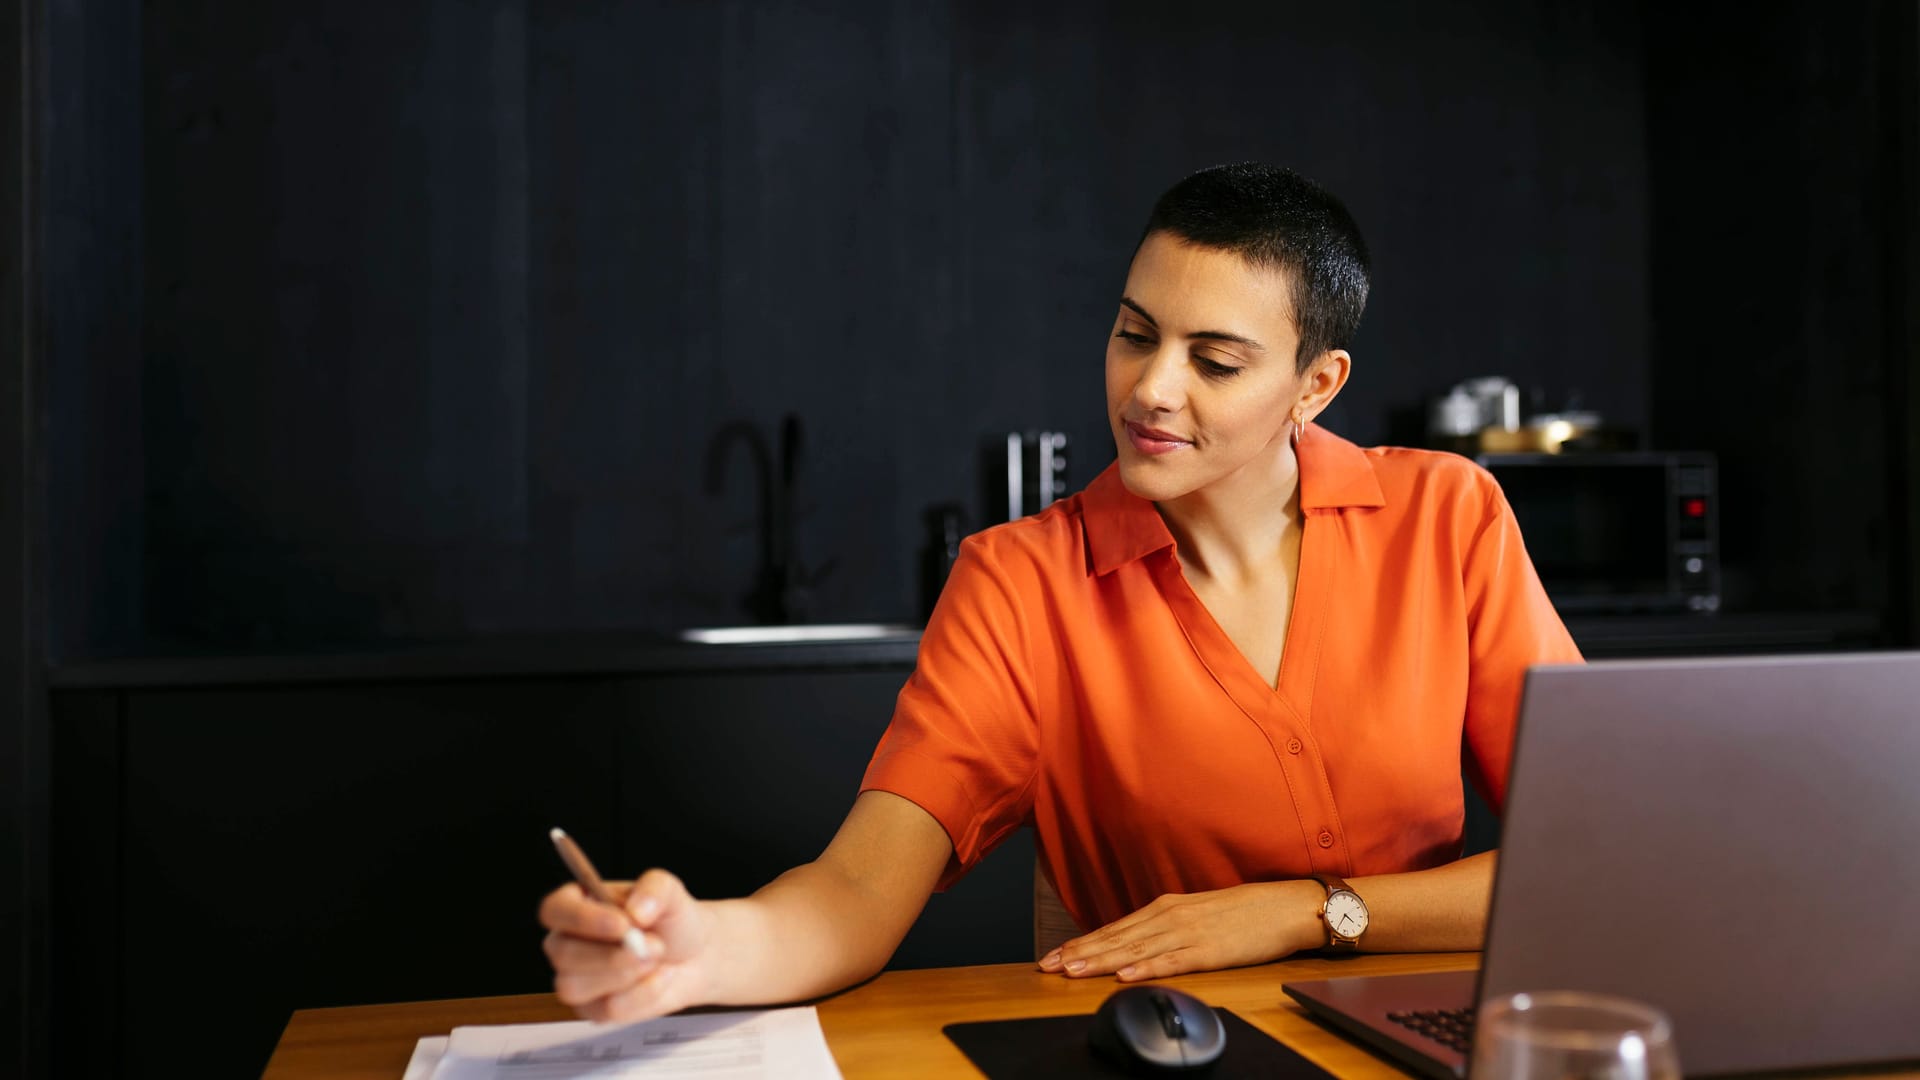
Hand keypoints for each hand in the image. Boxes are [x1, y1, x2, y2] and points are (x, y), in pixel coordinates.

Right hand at [540, 868, 712, 1022]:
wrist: (693, 956)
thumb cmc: (671, 920)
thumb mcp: (670, 892)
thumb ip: (654, 888)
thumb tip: (636, 911)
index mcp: (577, 903)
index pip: (554, 910)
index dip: (582, 919)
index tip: (623, 925)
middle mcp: (568, 941)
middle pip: (562, 953)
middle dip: (612, 955)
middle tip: (655, 946)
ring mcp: (575, 978)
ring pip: (576, 987)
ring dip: (625, 975)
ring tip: (656, 959)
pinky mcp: (593, 1009)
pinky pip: (607, 1010)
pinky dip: (642, 995)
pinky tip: (659, 978)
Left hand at [1037, 880, 1324, 981]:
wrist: (1287, 906)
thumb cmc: (1246, 913)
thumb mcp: (1197, 915)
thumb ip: (1167, 929)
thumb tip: (1137, 946)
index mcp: (1166, 908)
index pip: (1115, 928)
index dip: (1082, 942)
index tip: (1054, 955)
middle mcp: (1171, 916)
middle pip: (1116, 938)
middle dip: (1079, 952)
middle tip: (1047, 966)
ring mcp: (1189, 933)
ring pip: (1135, 949)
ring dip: (1101, 960)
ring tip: (1072, 970)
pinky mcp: (1209, 950)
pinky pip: (1172, 961)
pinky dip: (1146, 968)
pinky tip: (1125, 975)